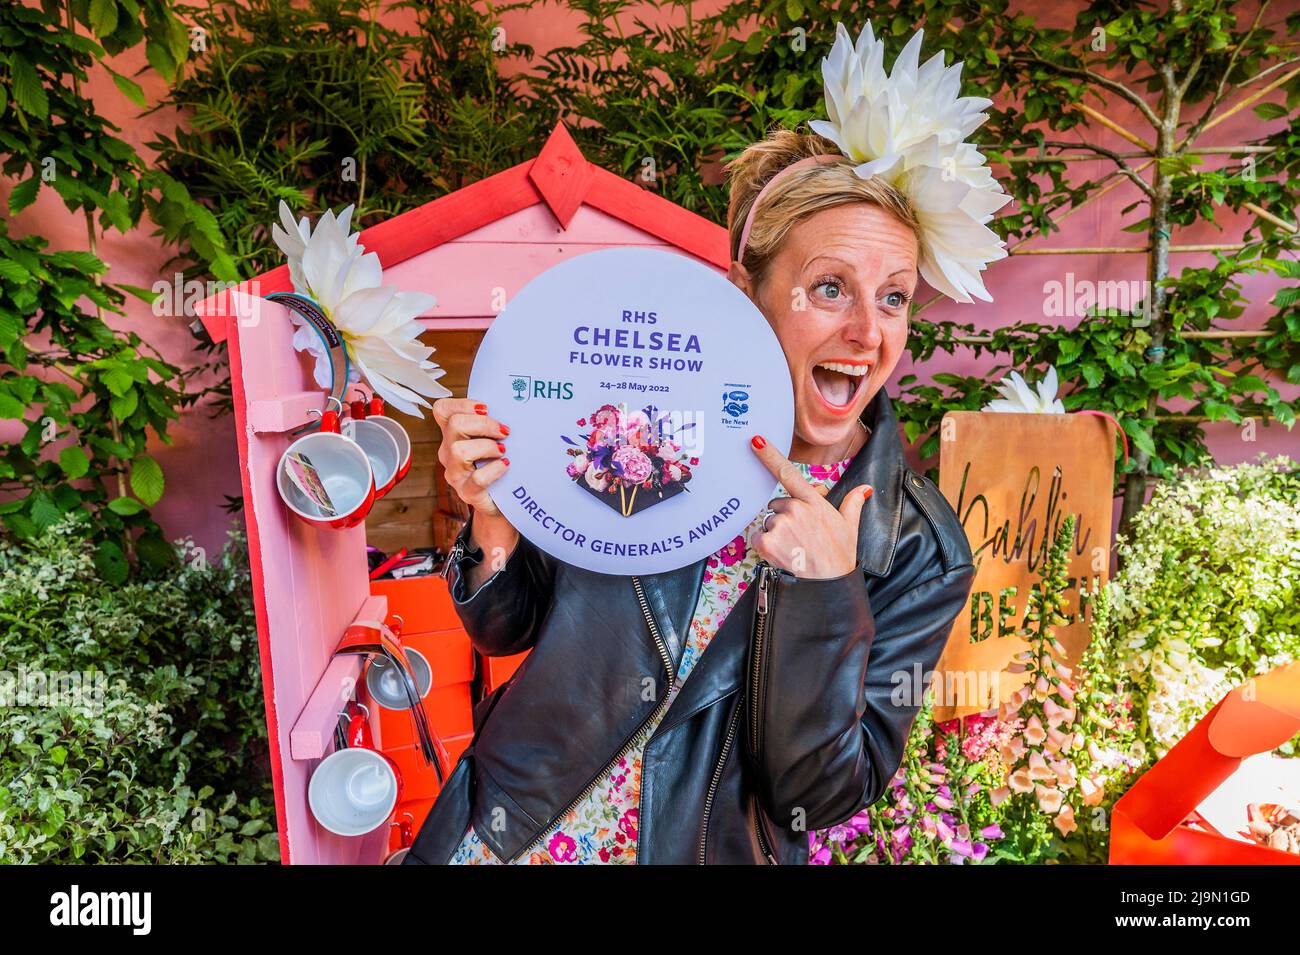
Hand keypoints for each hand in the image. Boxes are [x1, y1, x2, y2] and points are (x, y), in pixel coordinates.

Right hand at [433, 399, 518, 580]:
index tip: (487, 408)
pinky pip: (477, 479)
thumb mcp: (493, 439)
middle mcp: (448, 453)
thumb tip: (514, 405)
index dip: (463, 404)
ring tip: (503, 451)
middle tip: (504, 432)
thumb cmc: (500, 464)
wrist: (505, 502)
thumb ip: (493, 424)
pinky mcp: (468, 493)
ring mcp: (456, 475)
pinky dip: (494, 470)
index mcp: (452, 436)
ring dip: (487, 447)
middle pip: (454, 425)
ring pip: (459, 451)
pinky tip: (506, 465)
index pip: (442, 410)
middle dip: (484, 424)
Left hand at [749, 435, 872, 578]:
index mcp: (813, 502)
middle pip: (776, 505)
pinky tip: (782, 556)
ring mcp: (781, 524)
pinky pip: (759, 538)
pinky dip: (766, 547)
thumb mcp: (850, 527)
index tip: (756, 440)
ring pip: (768, 523)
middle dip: (783, 517)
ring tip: (794, 549)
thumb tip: (865, 489)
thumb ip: (853, 503)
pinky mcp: (768, 541)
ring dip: (776, 533)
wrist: (828, 585)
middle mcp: (796, 509)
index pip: (788, 473)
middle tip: (799, 536)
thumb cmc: (840, 557)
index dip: (770, 455)